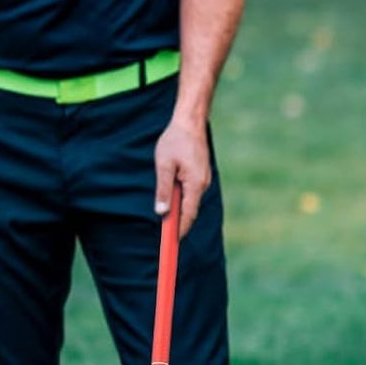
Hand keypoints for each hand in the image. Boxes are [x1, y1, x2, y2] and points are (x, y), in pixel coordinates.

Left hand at [153, 115, 208, 235]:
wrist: (190, 122)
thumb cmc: (175, 141)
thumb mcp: (164, 165)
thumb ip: (163, 189)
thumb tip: (162, 212)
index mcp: (195, 184)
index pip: (188, 214)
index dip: (180, 230)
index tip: (172, 242)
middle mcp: (203, 184)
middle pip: (191, 210)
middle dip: (179, 222)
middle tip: (166, 235)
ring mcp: (204, 179)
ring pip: (190, 200)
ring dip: (179, 208)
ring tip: (166, 215)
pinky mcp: (201, 174)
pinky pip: (191, 191)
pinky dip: (183, 198)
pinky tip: (173, 195)